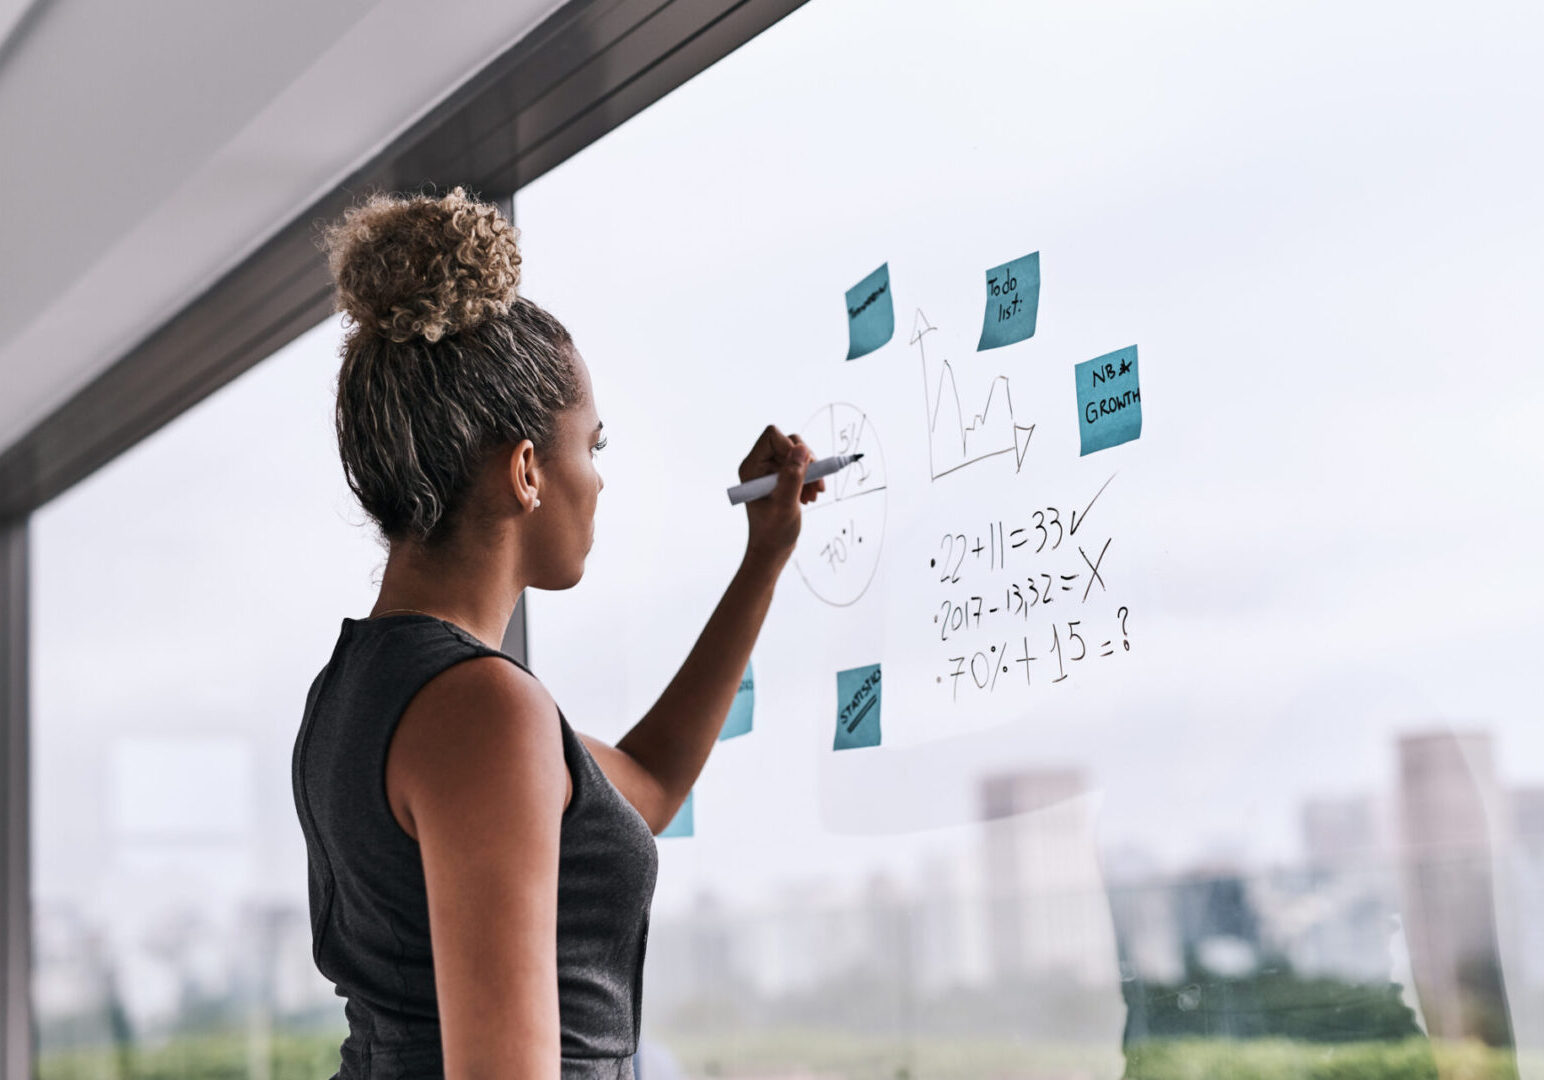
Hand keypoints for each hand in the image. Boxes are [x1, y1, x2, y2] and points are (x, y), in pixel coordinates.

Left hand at [738, 424, 825, 564]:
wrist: (772, 550)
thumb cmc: (773, 532)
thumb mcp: (785, 505)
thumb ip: (793, 476)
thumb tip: (801, 448)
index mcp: (751, 467)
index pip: (772, 435)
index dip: (791, 446)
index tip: (803, 468)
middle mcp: (759, 465)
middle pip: (789, 441)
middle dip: (807, 461)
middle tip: (817, 484)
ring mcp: (770, 471)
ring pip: (798, 453)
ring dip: (812, 471)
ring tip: (814, 495)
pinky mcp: (781, 478)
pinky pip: (801, 465)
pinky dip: (810, 478)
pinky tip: (811, 496)